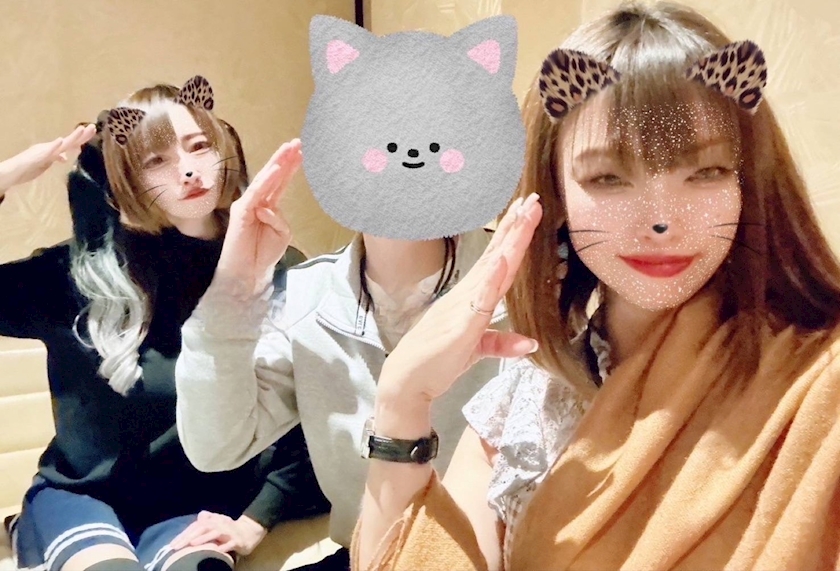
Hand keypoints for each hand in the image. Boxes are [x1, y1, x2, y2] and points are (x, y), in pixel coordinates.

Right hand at [0, 124, 95, 192]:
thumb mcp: (46, 162)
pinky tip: (60, 140)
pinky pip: (48, 151)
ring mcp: (45, 151)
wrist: (14, 171)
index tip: (93, 130)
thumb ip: (55, 158)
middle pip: (70, 141)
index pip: (71, 143)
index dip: (82, 137)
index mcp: (54, 150)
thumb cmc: (30, 167)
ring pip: (62, 144)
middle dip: (82, 134)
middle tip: (94, 127)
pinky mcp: (38, 156)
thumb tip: (64, 158)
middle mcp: (51, 148)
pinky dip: (54, 146)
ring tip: (81, 130)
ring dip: (72, 137)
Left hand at [169, 512, 267, 555]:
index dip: (184, 534)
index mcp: (213, 521)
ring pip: (215, 533)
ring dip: (203, 538)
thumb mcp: (218, 522)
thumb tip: (199, 515)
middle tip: (176, 546)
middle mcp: (220, 524)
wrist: (250, 532)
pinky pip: (229, 543)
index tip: (172, 544)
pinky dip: (223, 547)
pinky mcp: (237, 540)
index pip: (196, 525)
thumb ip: (207, 519)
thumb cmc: (230, 529)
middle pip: (202, 528)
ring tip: (191, 544)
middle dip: (189, 536)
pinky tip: (215, 551)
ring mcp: (229, 532)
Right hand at [215, 139, 300, 296]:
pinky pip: (257, 193)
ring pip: (266, 180)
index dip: (291, 167)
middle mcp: (258, 201)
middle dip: (286, 158)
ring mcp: (248, 204)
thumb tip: (270, 207)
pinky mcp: (242, 211)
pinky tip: (277, 169)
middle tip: (298, 141)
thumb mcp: (282, 234)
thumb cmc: (263, 254)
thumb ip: (281, 218)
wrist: (248, 272)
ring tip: (289, 149)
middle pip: (274, 175)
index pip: (282, 182)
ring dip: (278, 163)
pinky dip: (267, 180)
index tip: (302, 151)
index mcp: (269, 206)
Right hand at [378, 193, 542, 406]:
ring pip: (492, 270)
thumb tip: (530, 342)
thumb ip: (501, 343)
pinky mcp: (461, 326)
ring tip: (522, 216)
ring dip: (508, 243)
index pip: (499, 262)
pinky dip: (491, 279)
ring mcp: (463, 307)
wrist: (408, 381)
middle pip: (497, 256)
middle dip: (516, 227)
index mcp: (472, 298)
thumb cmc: (437, 362)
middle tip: (533, 199)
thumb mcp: (476, 350)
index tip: (528, 211)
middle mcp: (468, 295)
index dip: (514, 237)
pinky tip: (500, 260)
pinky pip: (479, 301)